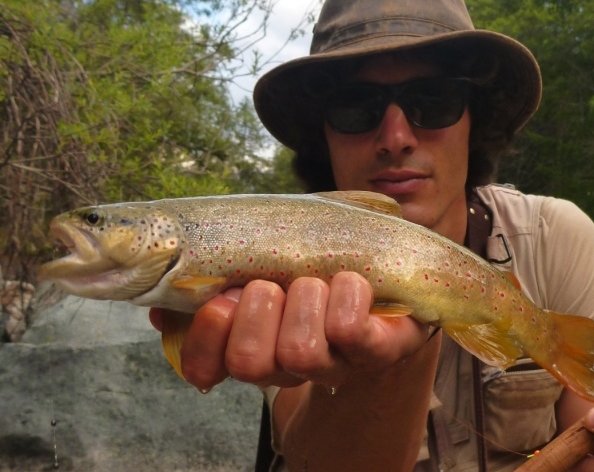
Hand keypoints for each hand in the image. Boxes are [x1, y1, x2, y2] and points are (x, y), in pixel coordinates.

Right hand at [149, 271, 430, 392]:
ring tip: (317, 280)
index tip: (221, 300)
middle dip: (257, 307)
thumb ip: (216, 279)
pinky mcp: (380, 351)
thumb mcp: (266, 264)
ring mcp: (337, 364)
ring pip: (299, 349)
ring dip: (304, 297)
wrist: (392, 282)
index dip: (205, 337)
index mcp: (256, 346)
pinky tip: (351, 281)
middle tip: (274, 283)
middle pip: (250, 361)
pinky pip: (350, 331)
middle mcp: (290, 365)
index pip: (205, 368)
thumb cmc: (318, 269)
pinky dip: (346, 293)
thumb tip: (162, 303)